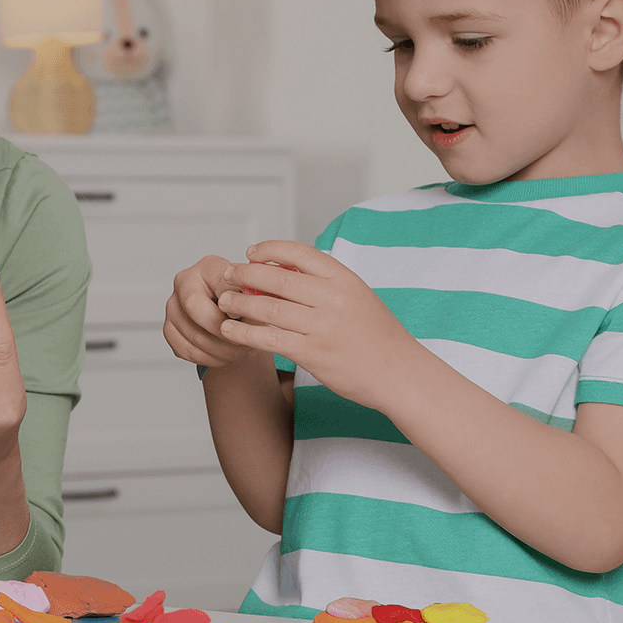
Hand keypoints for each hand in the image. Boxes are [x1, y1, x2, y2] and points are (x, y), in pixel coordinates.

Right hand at [164, 255, 251, 367]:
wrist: (233, 318)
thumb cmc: (244, 302)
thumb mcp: (255, 294)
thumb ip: (252, 297)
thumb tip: (255, 307)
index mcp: (208, 266)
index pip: (218, 284)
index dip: (234, 304)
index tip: (247, 318)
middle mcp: (185, 281)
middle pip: (195, 306)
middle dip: (222, 329)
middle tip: (242, 340)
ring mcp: (173, 305)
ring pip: (193, 334)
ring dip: (220, 349)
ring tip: (239, 352)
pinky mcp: (169, 329)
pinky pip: (186, 350)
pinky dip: (209, 358)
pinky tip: (224, 356)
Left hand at [214, 241, 419, 408]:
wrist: (398, 373)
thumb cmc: (375, 336)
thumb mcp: (356, 297)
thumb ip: (325, 283)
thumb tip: (283, 270)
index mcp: (345, 279)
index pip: (300, 253)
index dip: (270, 249)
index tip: (251, 252)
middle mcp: (333, 298)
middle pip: (277, 278)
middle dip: (245, 274)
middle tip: (227, 275)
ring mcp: (322, 326)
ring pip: (268, 307)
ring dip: (239, 302)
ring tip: (224, 302)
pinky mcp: (312, 353)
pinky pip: (268, 338)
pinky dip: (243, 332)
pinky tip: (229, 331)